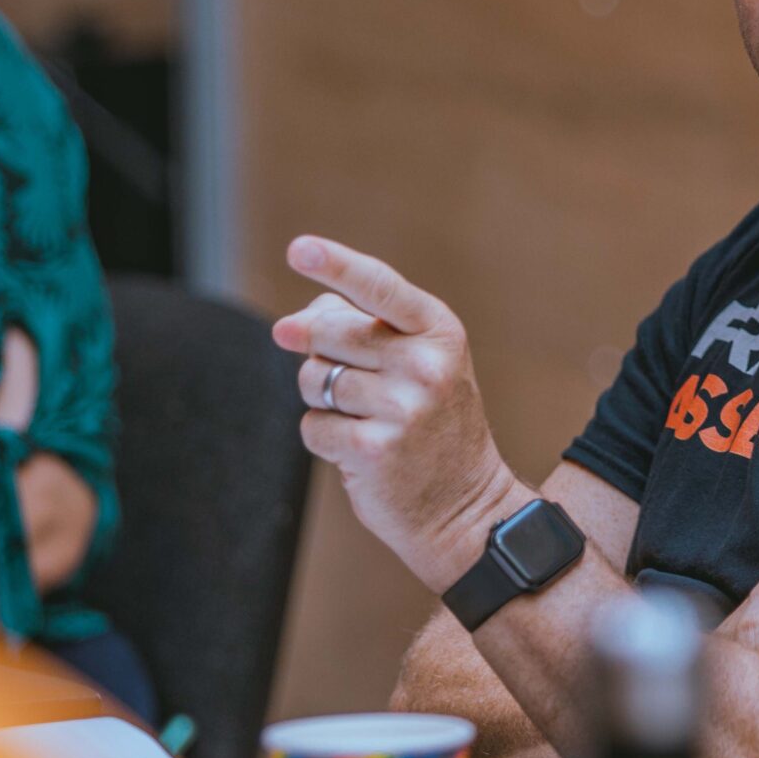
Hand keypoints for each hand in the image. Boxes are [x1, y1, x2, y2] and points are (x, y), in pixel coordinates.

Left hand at [273, 235, 524, 590]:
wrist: (466, 508)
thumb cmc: (433, 426)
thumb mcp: (421, 365)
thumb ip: (366, 329)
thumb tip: (293, 322)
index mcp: (440, 332)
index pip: (379, 286)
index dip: (336, 264)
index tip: (299, 249)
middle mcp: (426, 364)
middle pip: (328, 332)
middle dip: (315, 349)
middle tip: (344, 378)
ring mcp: (403, 407)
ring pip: (313, 380)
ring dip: (321, 400)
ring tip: (363, 419)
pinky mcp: (374, 449)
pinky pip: (312, 425)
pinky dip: (324, 438)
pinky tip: (359, 449)